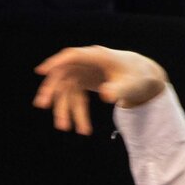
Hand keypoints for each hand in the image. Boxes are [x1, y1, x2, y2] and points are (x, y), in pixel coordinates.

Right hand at [32, 46, 168, 134]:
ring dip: (65, 109)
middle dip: (52, 89)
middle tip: (42, 104)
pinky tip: (82, 128)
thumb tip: (105, 96)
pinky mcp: (84, 82)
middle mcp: (86, 62)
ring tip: (66, 128)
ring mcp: (83, 72)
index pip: (72, 56)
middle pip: (63, 74)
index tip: (41, 71)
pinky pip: (75, 97)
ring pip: (67, 90)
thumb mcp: (131, 85)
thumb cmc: (138, 77)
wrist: (143, 77)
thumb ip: (119, 90)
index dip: (56, 62)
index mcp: (97, 56)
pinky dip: (77, 112)